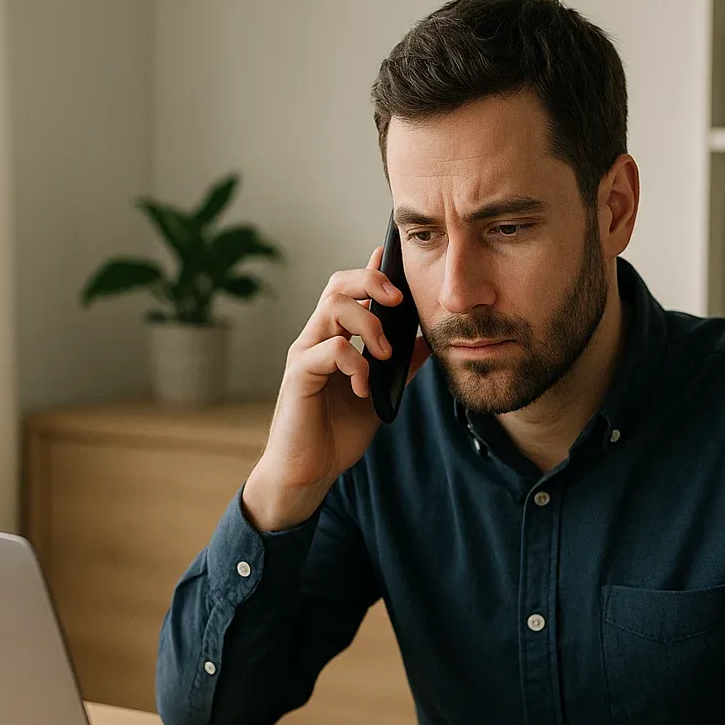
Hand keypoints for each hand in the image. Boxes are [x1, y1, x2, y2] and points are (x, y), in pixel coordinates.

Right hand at [243, 245, 430, 530]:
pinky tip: (363, 388)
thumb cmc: (337, 433)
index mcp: (336, 338)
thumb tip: (426, 342)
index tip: (390, 252)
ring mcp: (305, 353)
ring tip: (384, 354)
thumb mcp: (381, 395)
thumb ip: (400, 367)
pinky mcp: (298, 374)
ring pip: (333, 307)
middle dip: (372, 281)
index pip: (351, 291)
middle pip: (339, 284)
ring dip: (368, 324)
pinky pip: (330, 350)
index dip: (371, 269)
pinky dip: (355, 364)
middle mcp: (317, 338)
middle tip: (398, 301)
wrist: (310, 471)